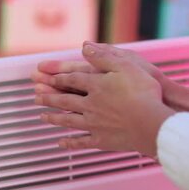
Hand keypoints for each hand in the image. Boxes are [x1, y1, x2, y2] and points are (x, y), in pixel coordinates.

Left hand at [33, 42, 174, 156]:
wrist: (151, 123)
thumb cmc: (143, 92)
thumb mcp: (126, 65)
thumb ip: (103, 56)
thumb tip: (84, 46)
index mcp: (96, 85)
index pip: (72, 79)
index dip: (58, 77)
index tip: (46, 77)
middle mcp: (90, 104)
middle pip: (65, 100)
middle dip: (49, 97)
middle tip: (36, 97)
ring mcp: (94, 123)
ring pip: (68, 120)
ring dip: (54, 118)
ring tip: (42, 117)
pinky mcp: (102, 140)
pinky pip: (81, 141)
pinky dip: (70, 142)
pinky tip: (62, 143)